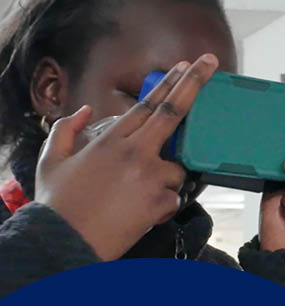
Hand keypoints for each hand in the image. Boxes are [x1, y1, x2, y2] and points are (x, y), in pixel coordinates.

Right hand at [35, 55, 218, 260]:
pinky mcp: (161, 201)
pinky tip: (139, 214)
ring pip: (177, 167)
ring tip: (134, 197)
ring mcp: (150, 176)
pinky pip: (173, 197)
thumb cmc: (59, 204)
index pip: (147, 105)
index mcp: (110, 140)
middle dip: (195, 83)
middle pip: (173, 112)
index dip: (169, 83)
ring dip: (166, 178)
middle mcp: (134, 152)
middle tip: (211, 63)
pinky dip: (162, 204)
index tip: (186, 65)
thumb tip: (84, 112)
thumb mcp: (52, 161)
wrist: (64, 242)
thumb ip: (67, 130)